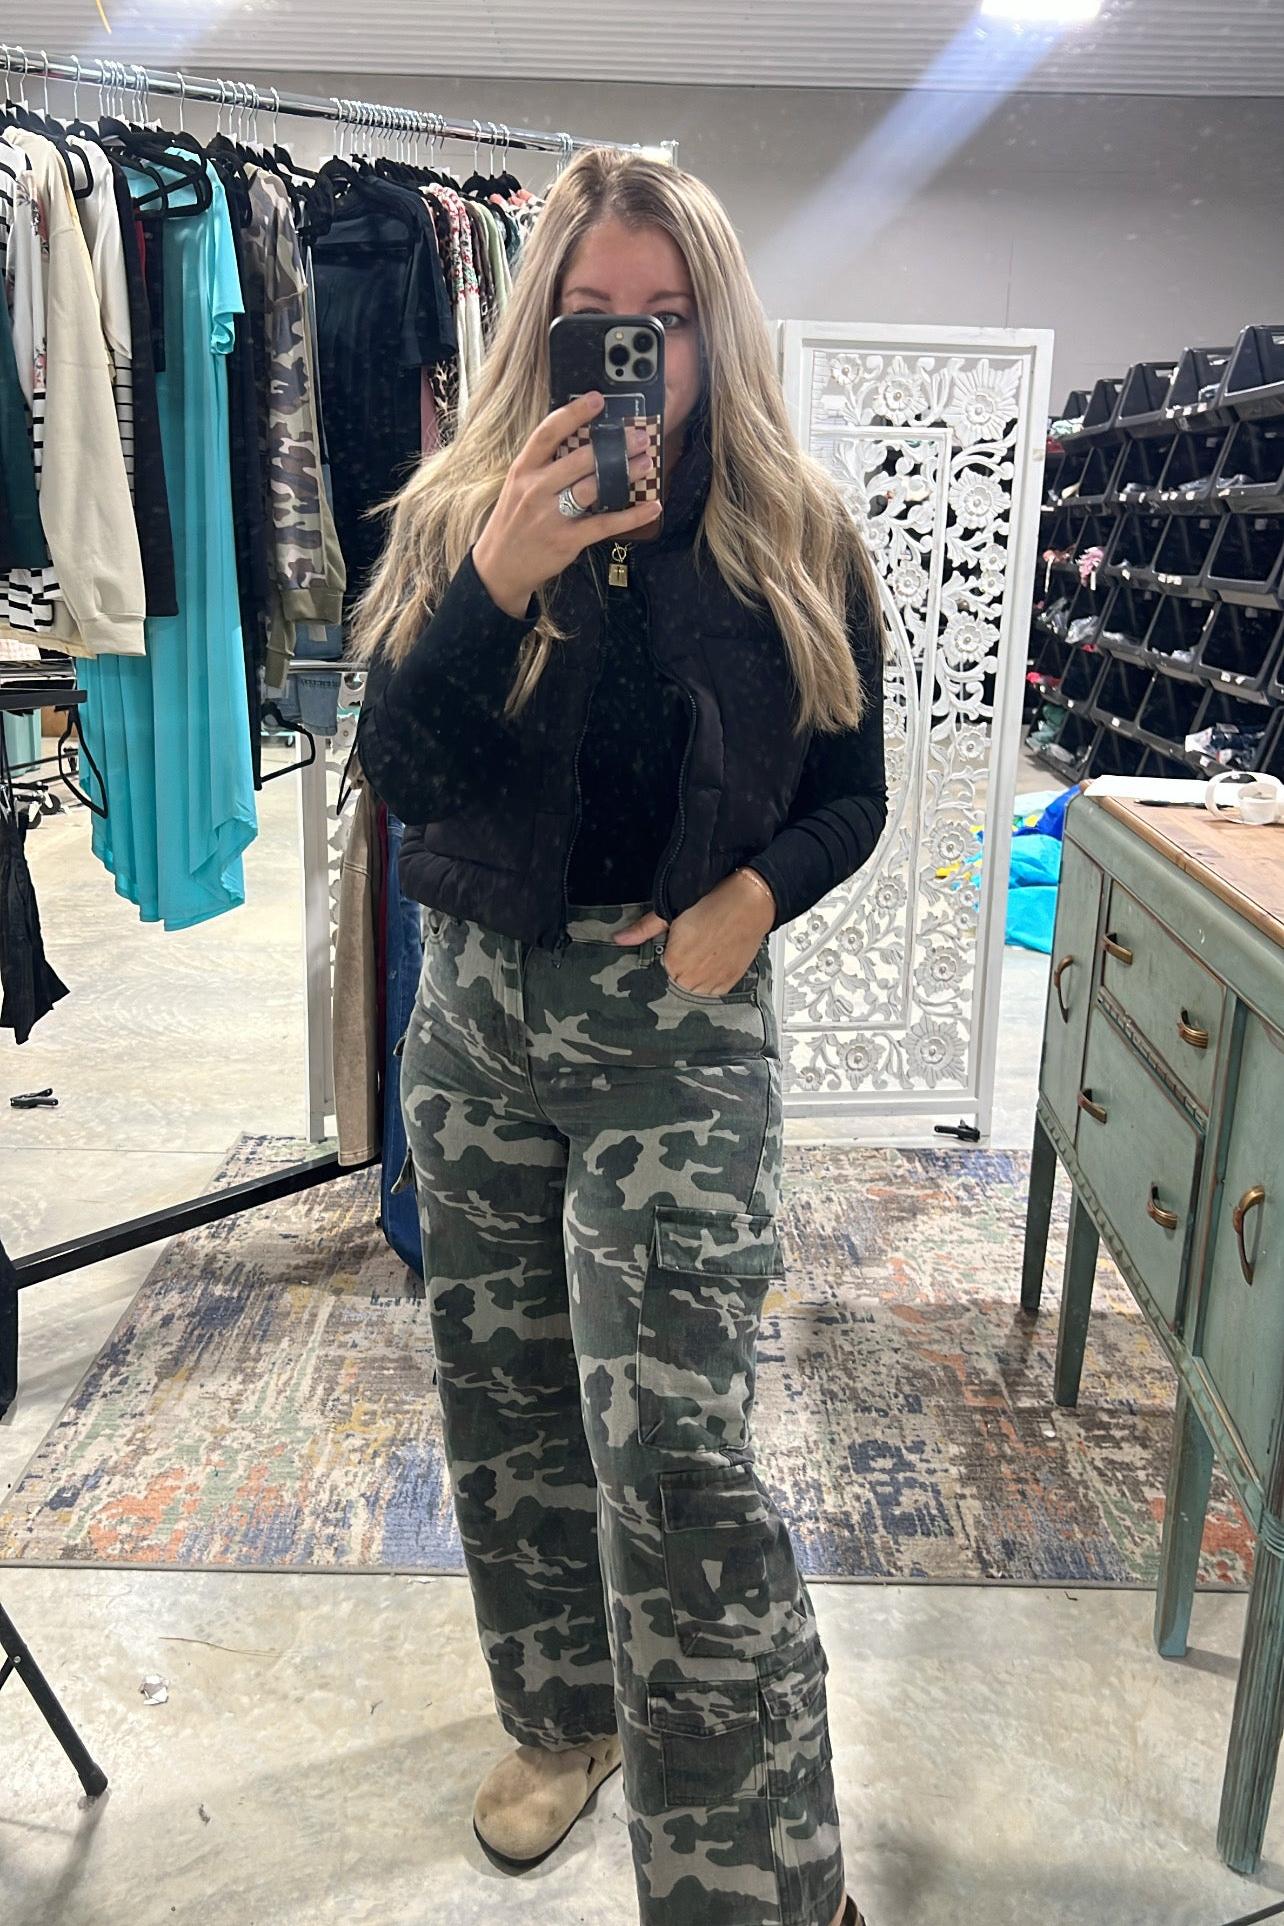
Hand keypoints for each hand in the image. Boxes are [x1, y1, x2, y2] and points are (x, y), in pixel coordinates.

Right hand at [473, 392, 660, 616]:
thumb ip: (545, 466)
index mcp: (523, 470)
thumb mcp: (518, 487)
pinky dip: (632, 516)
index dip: (574, 413)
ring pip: (594, 487)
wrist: (499, 566)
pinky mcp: (566, 539)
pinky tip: (651, 507)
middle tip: (638, 437)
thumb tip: (583, 444)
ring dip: (625, 474)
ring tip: (646, 463)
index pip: (548, 433)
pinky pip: (605, 523)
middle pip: (580, 459)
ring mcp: (551, 515)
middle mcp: (535, 489)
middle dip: (614, 446)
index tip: (598, 400)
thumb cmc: (514, 522)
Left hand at [611, 871, 775, 994]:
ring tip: (706, 951)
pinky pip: (714, 990)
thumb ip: (644, 929)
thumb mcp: (672, 915)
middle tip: (695, 944)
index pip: (661, 969)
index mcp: (674, 962)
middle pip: (677, 980)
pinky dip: (713, 979)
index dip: (670, 954)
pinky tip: (716, 959)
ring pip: (695, 988)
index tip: (678, 945)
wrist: (749, 903)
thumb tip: (619, 938)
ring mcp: (713, 981)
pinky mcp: (730, 981)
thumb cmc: (714, 905)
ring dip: (697, 975)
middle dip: (682, 966)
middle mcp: (692, 977)